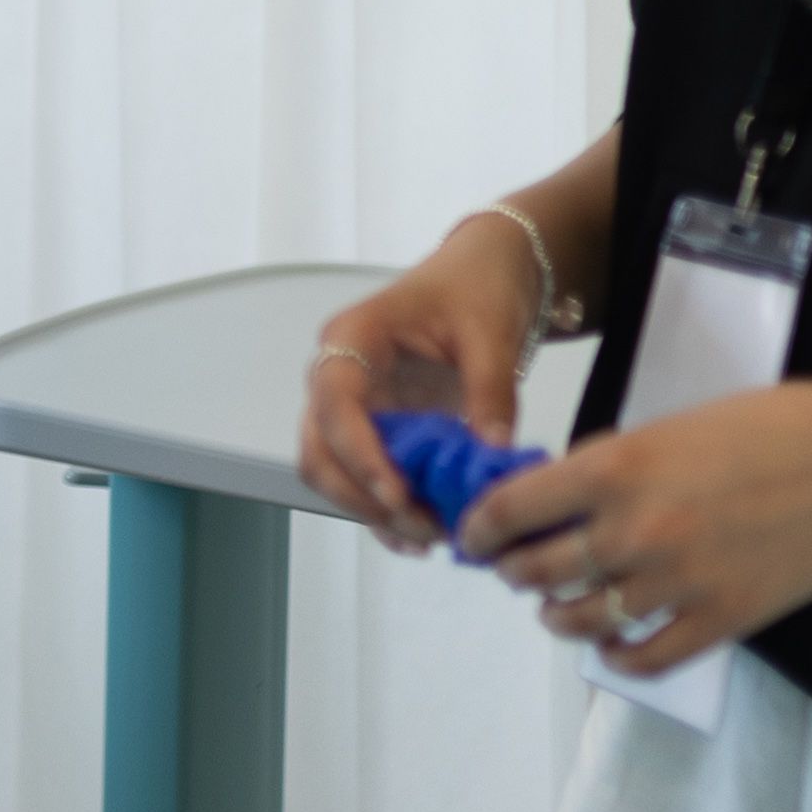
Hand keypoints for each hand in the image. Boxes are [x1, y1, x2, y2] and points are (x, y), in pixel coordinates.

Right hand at [298, 218, 540, 549]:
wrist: (485, 276)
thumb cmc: (476, 287)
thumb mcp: (491, 333)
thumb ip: (490, 391)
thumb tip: (492, 453)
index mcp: (352, 339)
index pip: (335, 405)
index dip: (359, 455)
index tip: (398, 495)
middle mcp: (339, 377)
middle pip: (319, 451)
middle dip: (362, 497)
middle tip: (422, 525)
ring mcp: (354, 407)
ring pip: (333, 472)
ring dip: (371, 511)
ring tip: (429, 536)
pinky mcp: (376, 430)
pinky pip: (363, 479)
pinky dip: (385, 512)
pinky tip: (421, 536)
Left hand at [461, 379, 811, 675]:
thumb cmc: (771, 428)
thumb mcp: (672, 425)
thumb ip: (611, 462)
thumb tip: (561, 492)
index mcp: (615, 469)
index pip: (511, 510)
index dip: (479, 529)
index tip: (473, 537)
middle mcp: (634, 530)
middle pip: (536, 571)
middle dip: (512, 573)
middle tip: (512, 571)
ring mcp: (677, 582)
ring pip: (582, 620)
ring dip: (557, 617)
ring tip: (556, 609)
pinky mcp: (721, 620)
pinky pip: (646, 657)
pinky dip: (618, 657)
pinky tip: (614, 646)